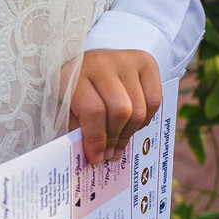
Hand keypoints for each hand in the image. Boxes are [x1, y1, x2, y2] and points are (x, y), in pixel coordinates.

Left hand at [69, 49, 160, 164]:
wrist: (88, 63)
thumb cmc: (73, 90)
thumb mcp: (64, 109)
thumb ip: (76, 130)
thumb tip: (95, 155)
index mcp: (76, 74)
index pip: (94, 111)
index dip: (97, 140)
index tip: (96, 157)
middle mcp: (103, 63)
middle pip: (121, 111)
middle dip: (115, 139)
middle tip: (109, 153)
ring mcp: (127, 60)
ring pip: (139, 109)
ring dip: (129, 133)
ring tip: (119, 142)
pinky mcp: (146, 62)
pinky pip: (154, 100)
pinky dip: (145, 119)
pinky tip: (132, 124)